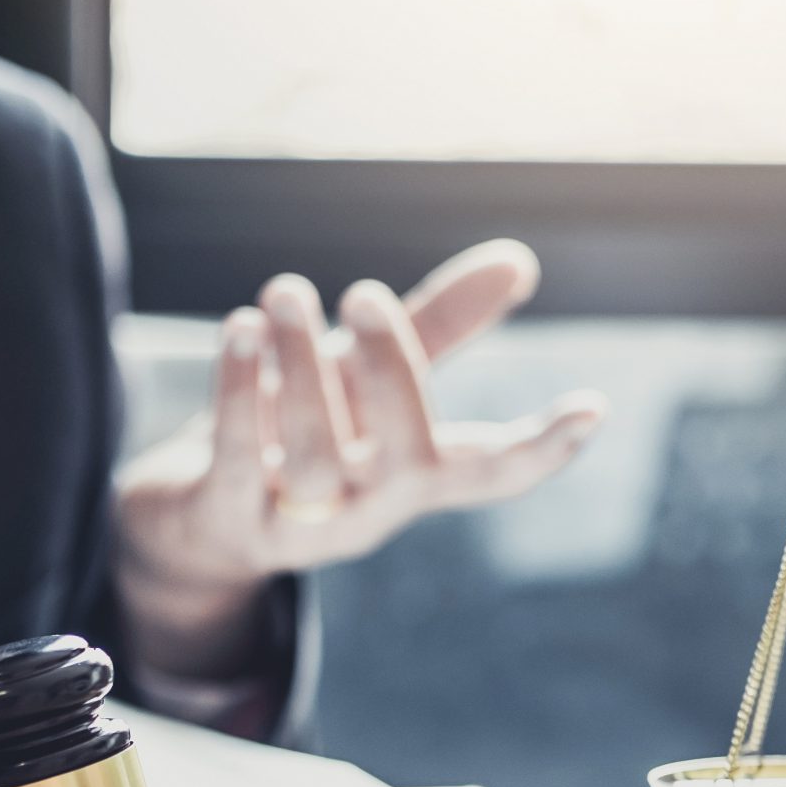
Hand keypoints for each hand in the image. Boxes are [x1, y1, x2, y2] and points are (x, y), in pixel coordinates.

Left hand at [113, 238, 607, 676]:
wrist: (192, 520)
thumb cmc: (298, 435)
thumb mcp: (366, 382)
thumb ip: (438, 328)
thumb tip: (520, 261)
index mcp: (414, 477)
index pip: (490, 474)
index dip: (541, 450)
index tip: (593, 408)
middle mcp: (368, 509)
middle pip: (405, 456)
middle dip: (391, 367)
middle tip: (364, 292)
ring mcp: (300, 525)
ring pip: (317, 455)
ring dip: (303, 363)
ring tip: (285, 292)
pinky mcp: (229, 518)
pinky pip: (240, 455)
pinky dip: (240, 388)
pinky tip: (241, 328)